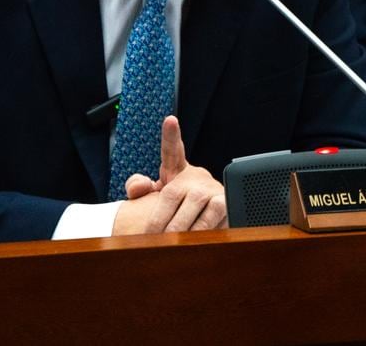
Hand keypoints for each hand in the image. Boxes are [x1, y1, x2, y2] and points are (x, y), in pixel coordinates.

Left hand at [112, 116, 226, 234]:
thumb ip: (139, 188)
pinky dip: (201, 230)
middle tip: (152, 238)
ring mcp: (212, 188)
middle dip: (161, 220)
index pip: (172, 150)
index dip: (171, 135)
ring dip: (181, 229)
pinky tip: (193, 239)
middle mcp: (196, 176)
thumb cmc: (178, 207)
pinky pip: (213, 217)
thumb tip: (138, 186)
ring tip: (170, 244)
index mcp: (176, 170)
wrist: (209, 221)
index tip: (170, 121)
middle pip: (174, 193)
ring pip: (195, 205)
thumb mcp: (155, 196)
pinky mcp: (226, 202)